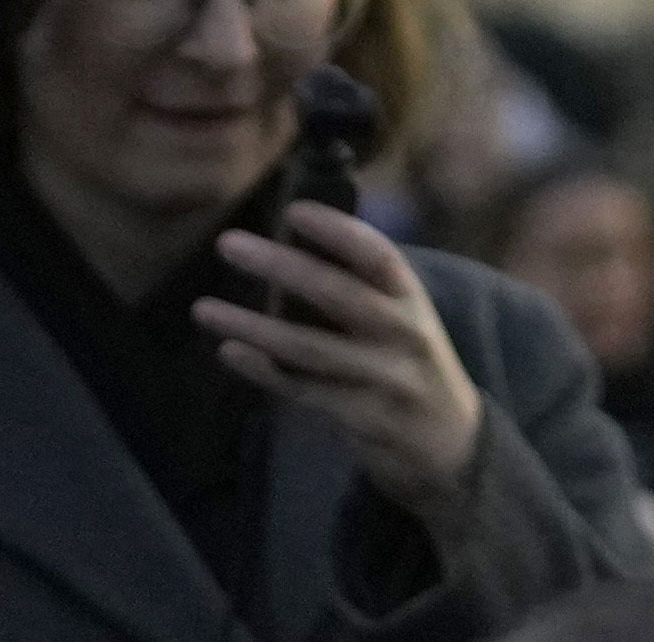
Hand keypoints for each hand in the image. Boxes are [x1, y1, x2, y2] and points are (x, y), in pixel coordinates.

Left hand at [200, 197, 492, 511]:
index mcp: (411, 299)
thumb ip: (361, 286)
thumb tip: (289, 242)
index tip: (293, 210)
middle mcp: (402, 335)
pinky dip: (264, 372)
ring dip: (252, 326)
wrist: (451, 443)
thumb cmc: (409, 361)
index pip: (377, 256)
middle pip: (336, 295)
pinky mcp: (363, 419)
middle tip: (227, 243)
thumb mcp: (402, 317)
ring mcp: (383, 380)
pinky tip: (229, 352)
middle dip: (279, 266)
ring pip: (309, 349)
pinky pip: (304, 391)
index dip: (337, 230)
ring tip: (203, 308)